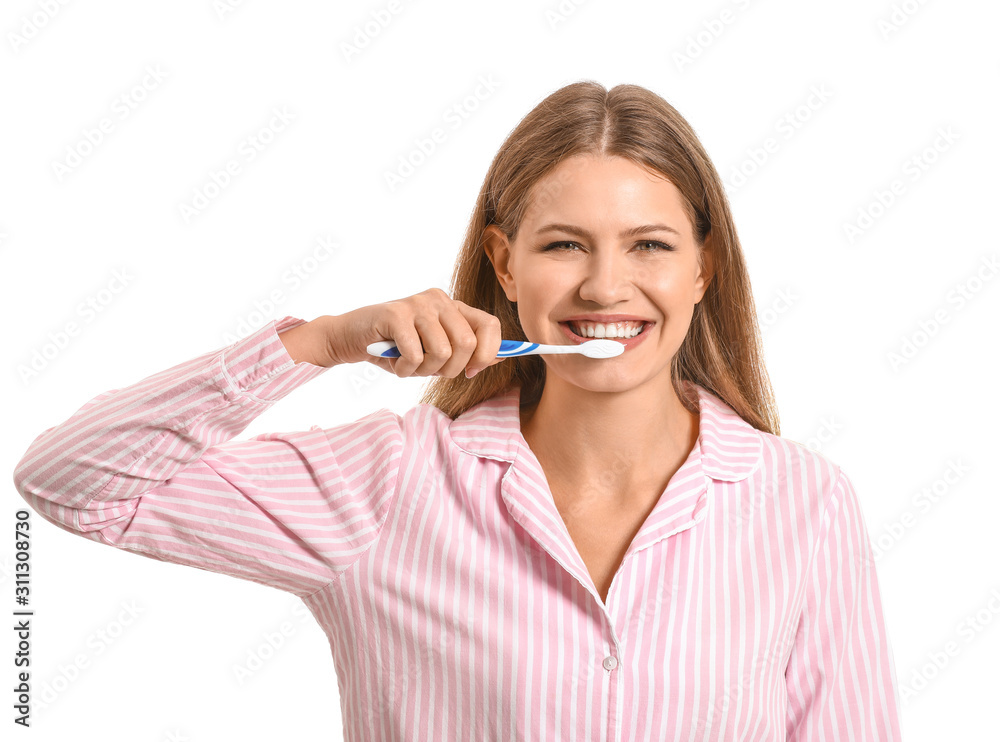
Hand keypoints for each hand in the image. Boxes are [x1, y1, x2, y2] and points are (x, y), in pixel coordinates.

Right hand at [326, 288, 504, 377]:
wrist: (351, 336)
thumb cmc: (396, 347)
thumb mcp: (434, 350)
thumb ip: (463, 352)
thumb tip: (495, 359)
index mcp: (453, 306)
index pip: (490, 325)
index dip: (487, 354)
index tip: (471, 371)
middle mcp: (439, 300)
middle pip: (467, 344)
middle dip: (451, 370)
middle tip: (429, 370)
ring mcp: (417, 304)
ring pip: (442, 352)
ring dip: (424, 371)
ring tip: (408, 364)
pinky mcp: (395, 314)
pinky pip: (415, 355)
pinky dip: (405, 370)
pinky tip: (394, 362)